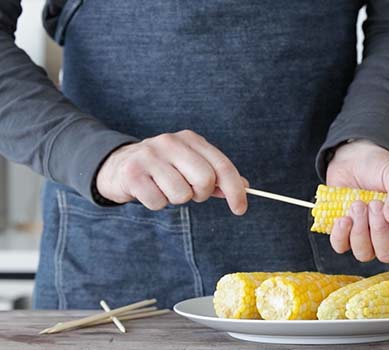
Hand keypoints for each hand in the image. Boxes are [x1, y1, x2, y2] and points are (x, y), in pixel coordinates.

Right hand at [96, 129, 247, 212]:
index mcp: (190, 139)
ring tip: (164, 188)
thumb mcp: (190, 166)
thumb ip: (217, 176)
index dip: (235, 190)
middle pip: (205, 180)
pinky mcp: (132, 174)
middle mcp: (170, 142)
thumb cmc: (163, 169)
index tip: (240, 209)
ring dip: (175, 199)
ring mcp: (149, 156)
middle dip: (201, 194)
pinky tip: (148, 191)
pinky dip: (156, 204)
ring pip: (181, 194)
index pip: (222, 166)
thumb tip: (245, 188)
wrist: (118, 165)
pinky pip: (158, 202)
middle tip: (189, 192)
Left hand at [326, 140, 388, 267]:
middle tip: (374, 203)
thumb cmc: (380, 167)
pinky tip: (343, 217)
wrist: (353, 158)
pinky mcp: (344, 234)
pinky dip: (341, 234)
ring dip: (360, 230)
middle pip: (388, 255)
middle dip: (380, 230)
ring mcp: (366, 238)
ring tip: (358, 204)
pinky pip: (341, 247)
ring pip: (364, 254)